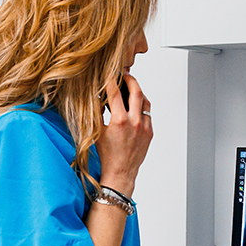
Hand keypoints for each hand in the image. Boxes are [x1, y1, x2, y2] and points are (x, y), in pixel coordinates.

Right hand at [96, 74, 152, 196]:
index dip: (111, 80)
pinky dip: (141, 107)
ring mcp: (145, 127)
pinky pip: (148, 113)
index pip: (115, 92)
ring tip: (131, 89)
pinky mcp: (150, 132)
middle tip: (125, 75)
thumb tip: (96, 96)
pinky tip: (134, 106)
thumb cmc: (108, 155)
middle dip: (131, 80)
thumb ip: (97, 112)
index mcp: (120, 121)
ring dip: (139, 92)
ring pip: (145, 101)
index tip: (109, 74)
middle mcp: (135, 122)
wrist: (121, 172)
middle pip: (136, 91)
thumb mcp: (97, 131)